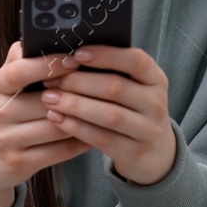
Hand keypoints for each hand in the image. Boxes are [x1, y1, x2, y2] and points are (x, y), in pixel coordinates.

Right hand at [0, 42, 94, 206]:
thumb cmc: (0, 115)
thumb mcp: (2, 87)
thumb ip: (19, 63)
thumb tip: (41, 36)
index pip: (19, 72)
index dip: (49, 65)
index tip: (76, 58)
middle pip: (45, 101)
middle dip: (76, 94)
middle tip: (105, 85)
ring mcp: (5, 140)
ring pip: (55, 126)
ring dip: (83, 118)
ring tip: (106, 107)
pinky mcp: (18, 163)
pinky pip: (58, 151)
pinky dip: (80, 141)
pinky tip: (95, 133)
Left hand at [39, 44, 176, 184]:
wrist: (153, 151)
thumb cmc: (132, 109)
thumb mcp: (133, 88)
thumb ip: (110, 71)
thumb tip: (69, 57)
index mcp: (156, 79)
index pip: (136, 61)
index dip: (106, 55)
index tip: (77, 54)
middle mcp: (156, 103)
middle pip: (116, 88)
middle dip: (79, 82)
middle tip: (52, 80)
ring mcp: (148, 130)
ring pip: (108, 115)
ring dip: (75, 105)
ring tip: (49, 98)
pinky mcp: (133, 152)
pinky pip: (101, 138)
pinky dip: (76, 127)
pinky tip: (56, 118)